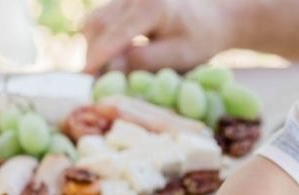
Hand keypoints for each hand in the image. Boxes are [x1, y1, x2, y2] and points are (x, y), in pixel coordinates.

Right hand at [82, 0, 232, 72]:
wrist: (213, 17)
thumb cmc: (200, 40)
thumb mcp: (178, 56)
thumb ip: (143, 61)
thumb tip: (109, 68)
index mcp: (151, 5)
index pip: (115, 33)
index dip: (98, 57)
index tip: (84, 77)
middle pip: (97, 25)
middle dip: (92, 54)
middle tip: (93, 83)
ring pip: (95, 21)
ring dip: (94, 47)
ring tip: (103, 73)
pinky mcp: (123, 1)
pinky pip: (101, 20)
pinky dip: (101, 40)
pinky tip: (110, 59)